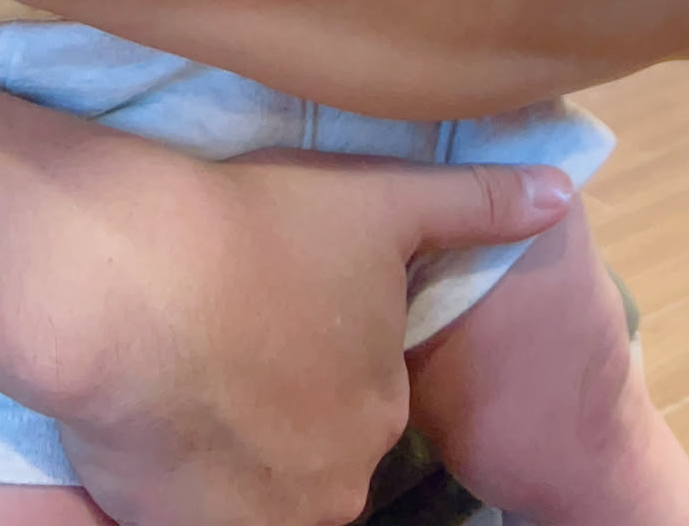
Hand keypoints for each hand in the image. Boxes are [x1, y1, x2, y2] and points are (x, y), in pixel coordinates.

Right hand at [53, 148, 571, 525]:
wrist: (127, 284)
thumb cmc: (256, 228)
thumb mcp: (380, 199)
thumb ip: (475, 204)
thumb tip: (561, 195)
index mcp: (378, 407)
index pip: (356, 393)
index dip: (312, 348)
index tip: (270, 304)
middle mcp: (334, 482)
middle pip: (307, 447)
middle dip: (274, 404)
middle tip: (221, 337)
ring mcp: (260, 516)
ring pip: (253, 484)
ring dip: (229, 443)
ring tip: (181, 371)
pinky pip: (194, 511)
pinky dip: (180, 481)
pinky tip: (154, 419)